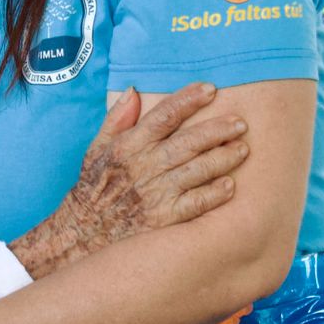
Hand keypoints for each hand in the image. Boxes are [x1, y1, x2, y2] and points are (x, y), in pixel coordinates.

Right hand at [19, 84, 247, 275]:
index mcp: (129, 146)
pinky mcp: (163, 219)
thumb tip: (133, 91)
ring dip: (222, 158)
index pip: (163, 116)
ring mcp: (155, 194)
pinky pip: (195, 204)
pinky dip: (213, 194)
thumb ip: (116, 120)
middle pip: (187, 141)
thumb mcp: (96, 150)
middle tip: (240, 122)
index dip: (188, 99)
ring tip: (243, 149)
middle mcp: (143, 167)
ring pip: (196, 170)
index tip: (210, 89)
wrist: (81, 235)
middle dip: (216, 129)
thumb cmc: (92, 190)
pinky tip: (230, 186)